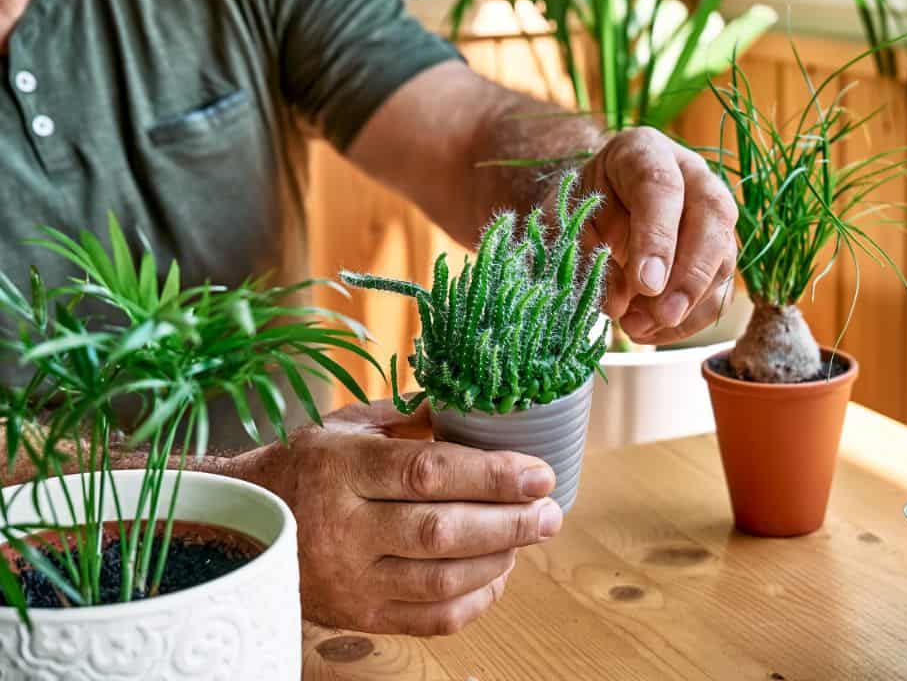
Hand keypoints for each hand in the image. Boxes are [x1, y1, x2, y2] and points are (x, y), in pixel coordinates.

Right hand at [226, 400, 561, 634]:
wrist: (241, 528)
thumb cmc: (304, 467)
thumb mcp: (344, 427)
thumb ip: (408, 415)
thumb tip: (474, 403)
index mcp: (341, 469)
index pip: (428, 472)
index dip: (492, 475)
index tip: (538, 474)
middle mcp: (343, 527)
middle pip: (441, 530)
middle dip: (509, 522)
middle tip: (550, 513)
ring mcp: (350, 579)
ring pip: (440, 579)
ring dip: (499, 560)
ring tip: (529, 537)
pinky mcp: (359, 616)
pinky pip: (430, 620)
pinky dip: (476, 600)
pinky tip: (498, 575)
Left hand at [571, 127, 738, 344]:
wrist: (595, 207)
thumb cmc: (578, 207)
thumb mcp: (565, 222)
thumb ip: (587, 254)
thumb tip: (621, 304)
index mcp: (644, 152)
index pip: (662, 186)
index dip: (658, 236)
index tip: (645, 283)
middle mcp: (691, 175)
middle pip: (712, 215)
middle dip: (690, 273)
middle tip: (662, 314)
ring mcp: (712, 213)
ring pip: (724, 255)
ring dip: (689, 303)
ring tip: (640, 328)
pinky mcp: (718, 251)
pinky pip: (721, 288)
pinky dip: (692, 319)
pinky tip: (653, 332)